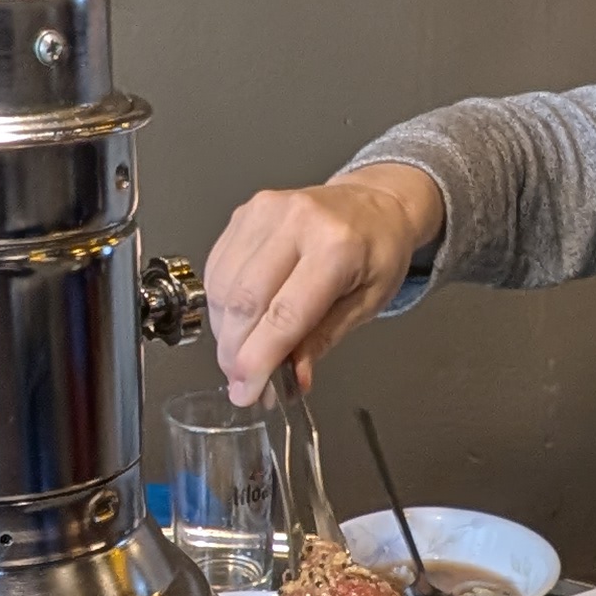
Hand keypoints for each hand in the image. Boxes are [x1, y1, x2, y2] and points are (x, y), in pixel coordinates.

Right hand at [202, 163, 443, 402]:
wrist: (375, 204)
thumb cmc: (378, 252)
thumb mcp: (366, 303)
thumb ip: (322, 340)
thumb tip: (291, 379)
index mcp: (336, 247)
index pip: (284, 315)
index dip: (259, 360)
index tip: (247, 392)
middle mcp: (297, 221)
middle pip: (245, 301)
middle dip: (236, 353)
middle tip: (241, 382)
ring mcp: (266, 212)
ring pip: (224, 288)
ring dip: (225, 332)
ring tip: (242, 353)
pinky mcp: (246, 212)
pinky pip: (218, 268)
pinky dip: (221, 304)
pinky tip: (238, 321)